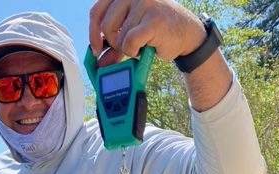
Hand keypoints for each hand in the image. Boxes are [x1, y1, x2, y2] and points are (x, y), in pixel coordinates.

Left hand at [89, 0, 205, 61]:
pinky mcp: (153, 19)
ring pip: (119, 36)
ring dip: (127, 48)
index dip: (93, 33)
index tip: (96, 49)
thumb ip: (113, 44)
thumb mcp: (130, 33)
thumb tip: (98, 62)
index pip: (96, 11)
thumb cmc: (156, 31)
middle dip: (112, 43)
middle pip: (106, 26)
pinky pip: (129, 41)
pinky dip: (132, 51)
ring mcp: (144, 3)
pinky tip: (142, 49)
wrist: (185, 33)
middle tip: (122, 49)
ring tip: (140, 45)